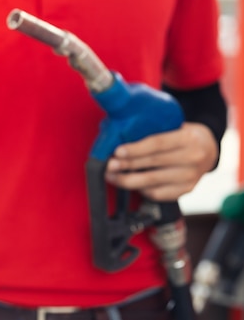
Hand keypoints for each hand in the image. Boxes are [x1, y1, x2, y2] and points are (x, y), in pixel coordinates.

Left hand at [104, 122, 218, 200]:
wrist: (209, 149)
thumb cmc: (182, 135)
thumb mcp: (174, 125)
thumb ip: (153, 129)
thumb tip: (118, 132)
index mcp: (189, 138)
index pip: (158, 144)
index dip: (136, 149)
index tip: (117, 152)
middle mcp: (193, 159)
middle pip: (153, 164)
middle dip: (127, 166)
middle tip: (109, 165)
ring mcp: (191, 177)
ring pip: (152, 182)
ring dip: (128, 181)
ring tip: (111, 176)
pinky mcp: (187, 190)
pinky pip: (158, 194)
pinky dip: (140, 190)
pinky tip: (129, 183)